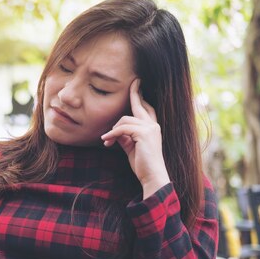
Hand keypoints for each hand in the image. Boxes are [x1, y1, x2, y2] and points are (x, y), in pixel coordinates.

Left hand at [101, 79, 169, 197]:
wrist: (152, 176)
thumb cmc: (142, 164)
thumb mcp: (131, 148)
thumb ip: (125, 137)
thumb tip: (115, 131)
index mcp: (152, 128)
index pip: (147, 109)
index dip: (141, 98)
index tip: (137, 86)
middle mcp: (153, 125)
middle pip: (140, 106)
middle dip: (136, 93)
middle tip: (134, 82)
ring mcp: (150, 128)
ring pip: (124, 120)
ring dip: (112, 130)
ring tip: (107, 141)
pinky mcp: (144, 133)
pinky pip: (122, 129)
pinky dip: (112, 135)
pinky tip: (106, 141)